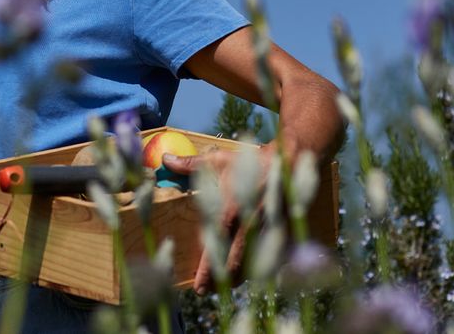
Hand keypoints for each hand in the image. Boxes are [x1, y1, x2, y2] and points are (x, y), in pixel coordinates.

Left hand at [162, 148, 270, 294]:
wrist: (288, 162)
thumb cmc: (249, 162)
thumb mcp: (218, 162)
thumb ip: (190, 165)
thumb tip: (166, 160)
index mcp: (231, 210)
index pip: (216, 248)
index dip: (207, 271)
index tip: (198, 287)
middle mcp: (250, 224)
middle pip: (235, 264)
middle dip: (221, 282)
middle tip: (208, 291)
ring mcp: (269, 231)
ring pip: (254, 266)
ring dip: (239, 279)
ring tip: (227, 284)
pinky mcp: (284, 234)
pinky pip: (273, 260)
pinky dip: (262, 269)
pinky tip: (252, 272)